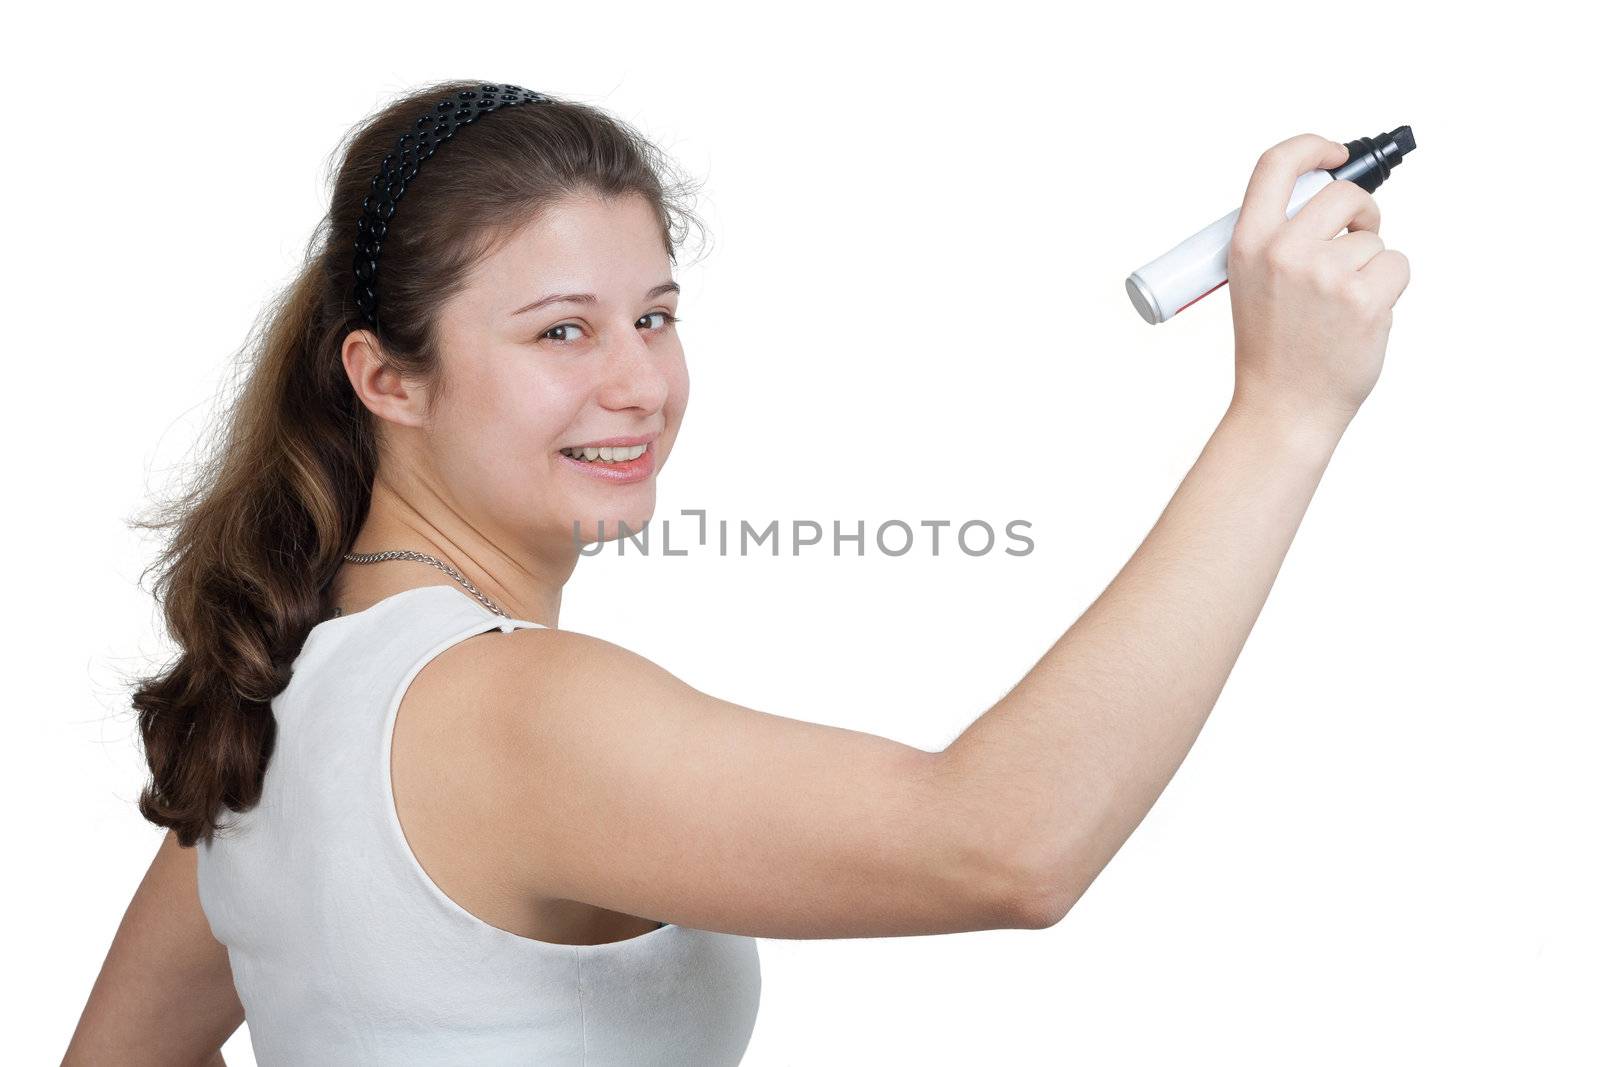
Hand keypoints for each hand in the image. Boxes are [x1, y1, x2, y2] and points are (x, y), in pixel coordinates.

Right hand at [1226, 133, 1410, 431]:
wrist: (1282, 408)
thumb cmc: (1272, 348)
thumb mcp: (1252, 282)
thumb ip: (1280, 238)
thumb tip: (1335, 193)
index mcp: (1248, 244)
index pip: (1276, 165)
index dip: (1312, 147)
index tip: (1335, 154)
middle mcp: (1284, 251)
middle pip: (1344, 194)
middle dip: (1361, 213)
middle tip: (1356, 241)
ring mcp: (1326, 274)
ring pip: (1374, 238)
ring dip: (1370, 264)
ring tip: (1342, 306)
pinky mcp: (1365, 297)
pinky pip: (1397, 264)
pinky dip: (1389, 287)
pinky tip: (1362, 317)